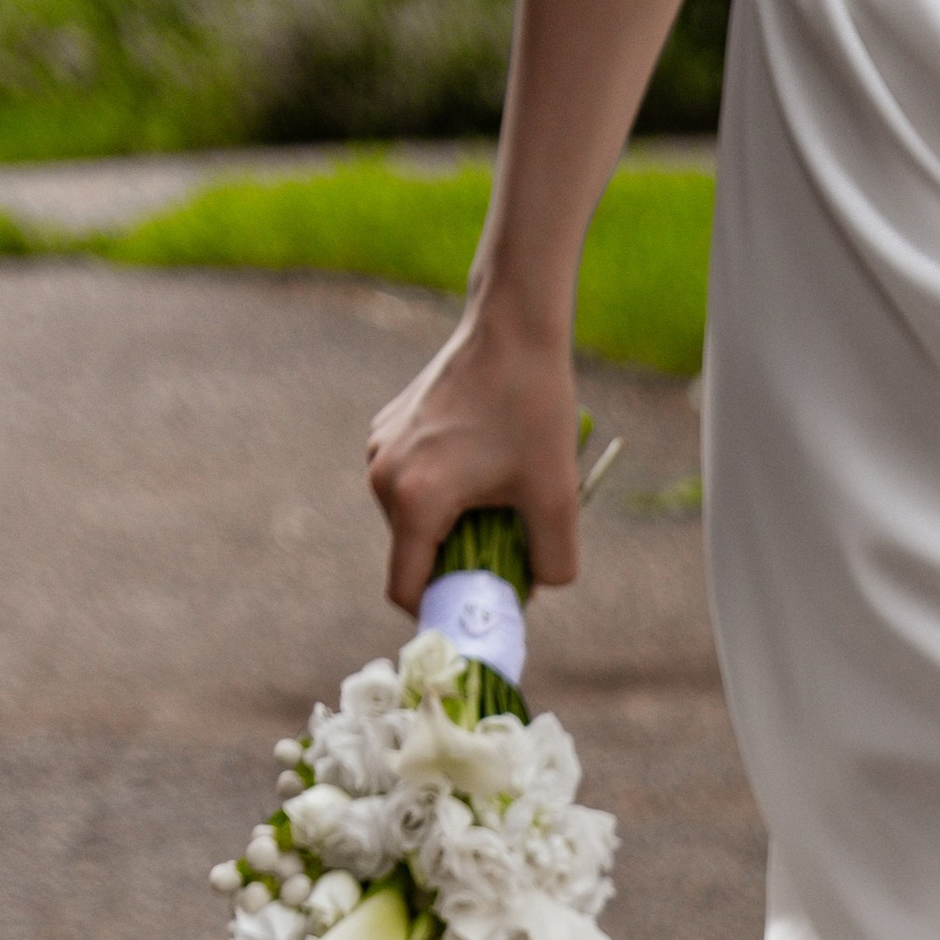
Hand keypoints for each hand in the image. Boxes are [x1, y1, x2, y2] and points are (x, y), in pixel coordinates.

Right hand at [366, 302, 583, 611]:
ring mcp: (381, 447)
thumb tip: (536, 591)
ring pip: (412, 518)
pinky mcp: (389, 426)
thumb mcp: (558, 499)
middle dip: (454, 565)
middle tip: (504, 555)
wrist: (513, 327)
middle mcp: (383, 475)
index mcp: (414, 500)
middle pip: (411, 554)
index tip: (476, 612)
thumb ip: (552, 564)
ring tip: (498, 504)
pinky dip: (443, 494)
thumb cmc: (535, 409)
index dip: (440, 612)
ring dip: (451, 527)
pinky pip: (412, 482)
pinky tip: (484, 469)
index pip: (406, 589)